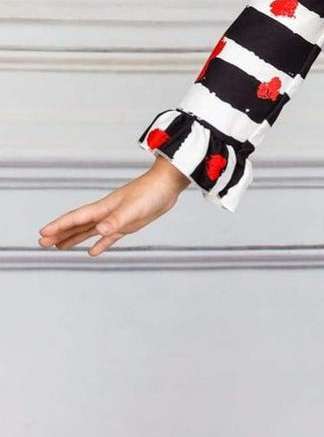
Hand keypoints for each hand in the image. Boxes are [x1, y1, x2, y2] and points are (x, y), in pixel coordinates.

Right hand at [37, 157, 190, 257]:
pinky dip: (99, 244)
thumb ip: (117, 219)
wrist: (167, 185)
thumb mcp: (134, 208)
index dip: (59, 226)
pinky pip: (109, 237)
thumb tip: (99, 231)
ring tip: (59, 247)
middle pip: (78, 225)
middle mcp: (106, 213)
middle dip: (59, 234)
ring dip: (74, 238)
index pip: (76, 218)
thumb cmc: (151, 192)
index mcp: (104, 208)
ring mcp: (116, 219)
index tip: (43, 234)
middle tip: (42, 244)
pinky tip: (92, 252)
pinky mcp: (128, 224)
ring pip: (89, 231)